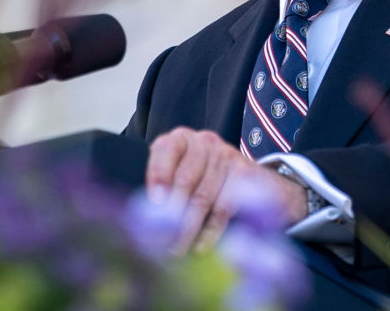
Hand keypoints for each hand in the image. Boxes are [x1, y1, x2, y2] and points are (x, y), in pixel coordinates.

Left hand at [145, 127, 307, 253]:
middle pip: (185, 179)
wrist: (240, 175)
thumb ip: (162, 188)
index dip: (158, 176)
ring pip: (203, 197)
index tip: (155, 204)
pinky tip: (200, 245)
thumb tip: (145, 219)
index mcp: (179, 139)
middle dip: (171, 214)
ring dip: (188, 229)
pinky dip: (211, 230)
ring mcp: (226, 155)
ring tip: (176, 250)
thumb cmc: (198, 177)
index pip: (165, 150)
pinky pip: (224, 206)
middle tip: (160, 242)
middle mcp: (203, 142)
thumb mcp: (176, 173)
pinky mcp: (244, 173)